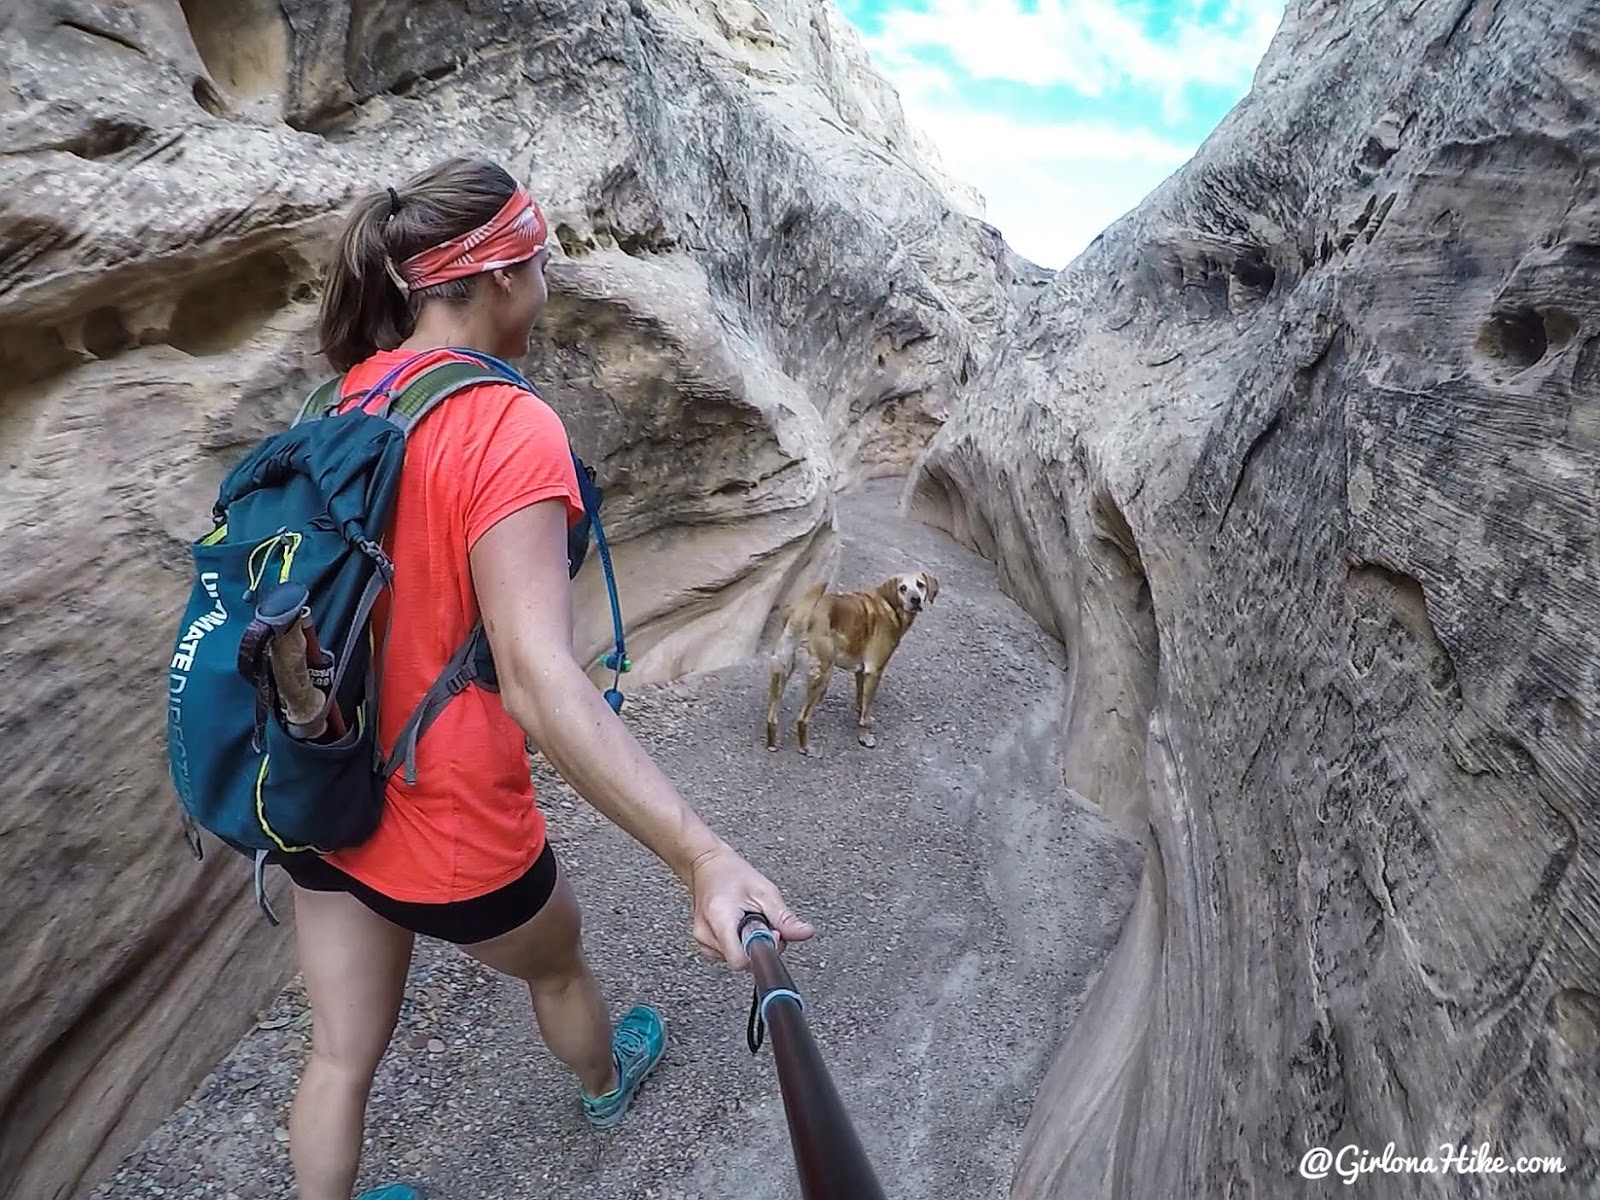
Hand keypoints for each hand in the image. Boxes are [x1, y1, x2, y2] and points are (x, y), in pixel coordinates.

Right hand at [688, 845, 814, 969]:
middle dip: (758, 944)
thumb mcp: (765, 892)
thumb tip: (805, 933)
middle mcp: (706, 934)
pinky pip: (728, 954)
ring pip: (736, 959)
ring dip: (748, 943)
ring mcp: (702, 940)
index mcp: (720, 919)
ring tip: (747, 919)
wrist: (706, 865)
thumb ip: (784, 918)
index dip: (761, 952)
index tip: (768, 933)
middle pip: (742, 960)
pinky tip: (738, 925)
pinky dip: (738, 942)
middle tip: (761, 920)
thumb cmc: (732, 873)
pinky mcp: (702, 943)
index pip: (741, 961)